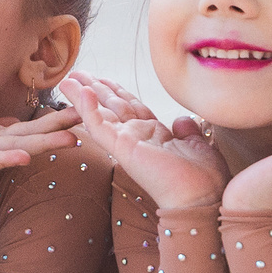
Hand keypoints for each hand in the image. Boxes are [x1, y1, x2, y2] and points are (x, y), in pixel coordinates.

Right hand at [0, 110, 80, 214]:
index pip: (30, 129)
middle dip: (59, 121)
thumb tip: (16, 133)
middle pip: (28, 130)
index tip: (87, 113)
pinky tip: (23, 158)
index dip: (57, 120)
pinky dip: (3, 158)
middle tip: (91, 112)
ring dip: (41, 139)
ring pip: (11, 142)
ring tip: (70, 136)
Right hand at [64, 73, 228, 211]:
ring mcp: (128, 143)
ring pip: (100, 115)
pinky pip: (101, 126)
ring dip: (83, 96)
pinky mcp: (122, 148)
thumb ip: (187, 131)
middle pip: (111, 107)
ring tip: (68, 80)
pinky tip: (81, 93)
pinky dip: (89, 109)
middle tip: (76, 73)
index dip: (116, 91)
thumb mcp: (197, 145)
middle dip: (94, 89)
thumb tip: (182, 120)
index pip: (131, 108)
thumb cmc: (203, 180)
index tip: (102, 78)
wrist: (202, 199)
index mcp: (155, 136)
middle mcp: (138, 138)